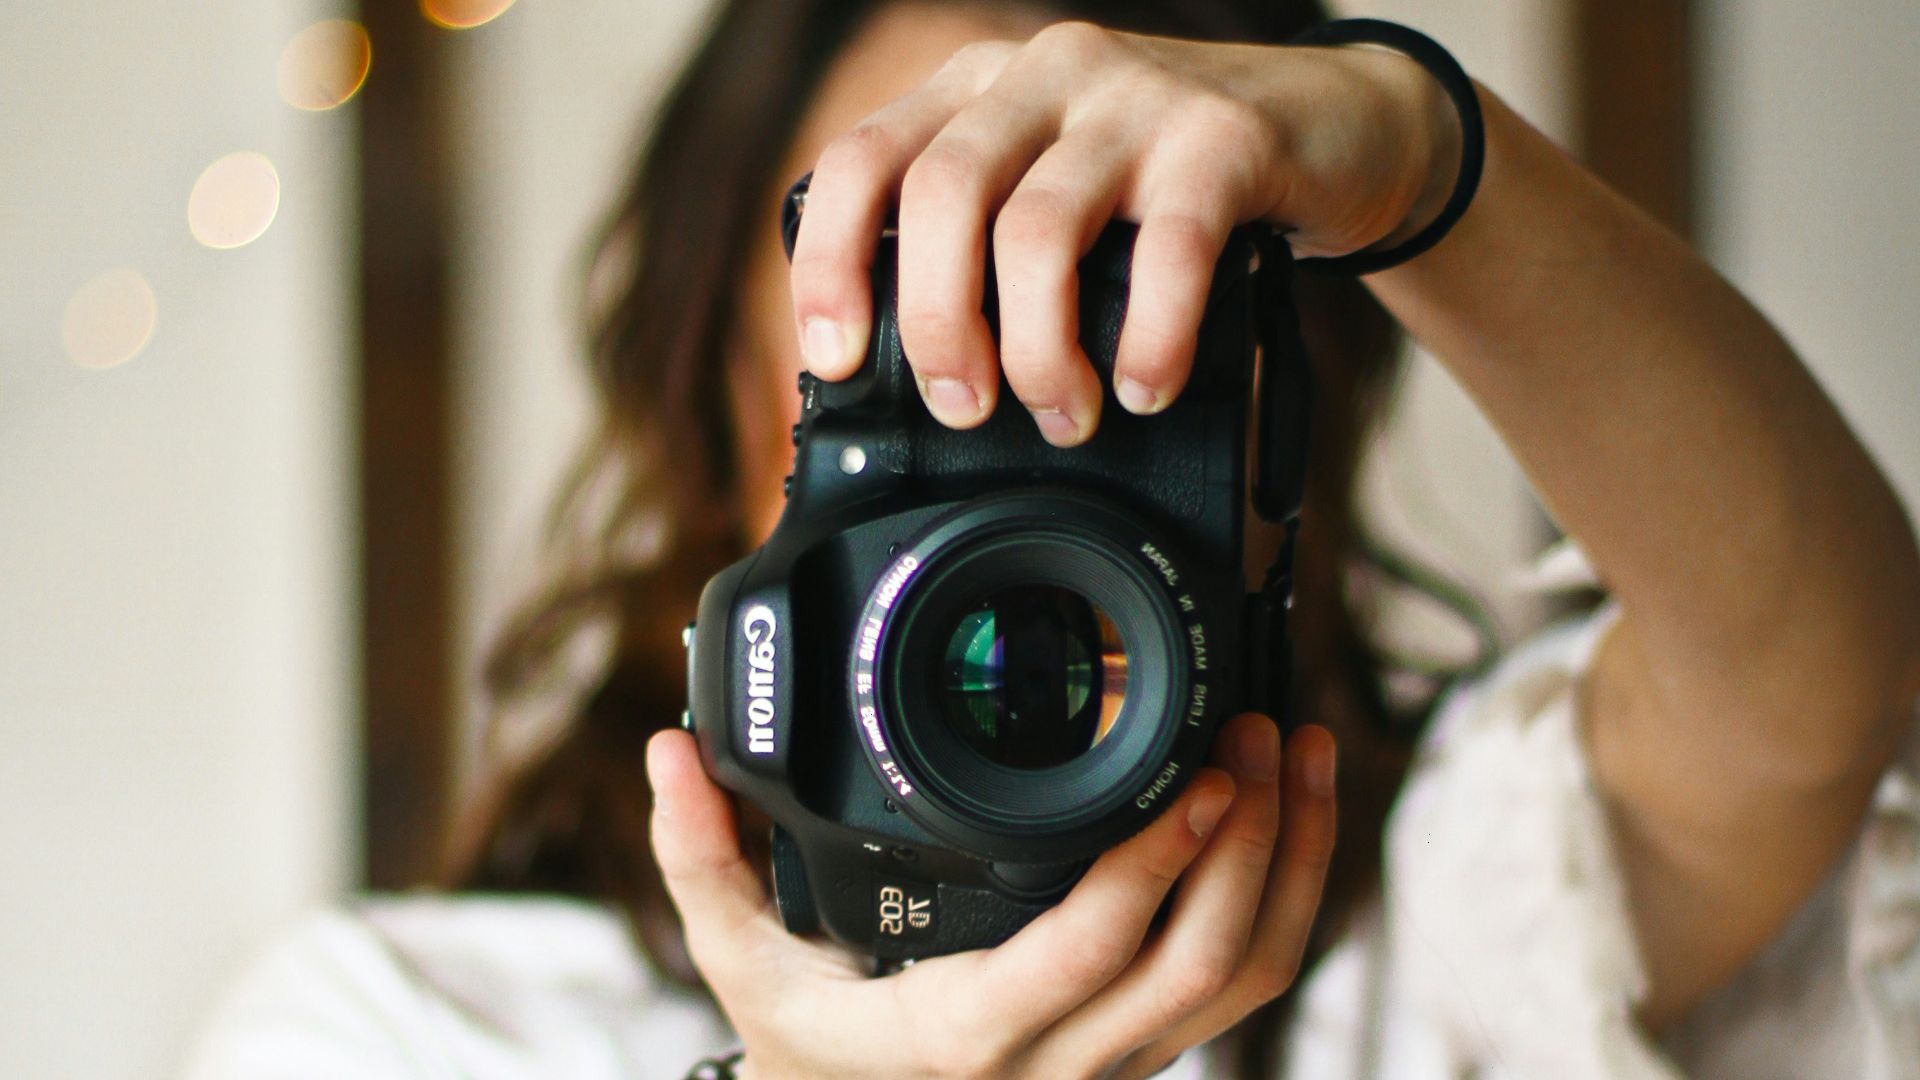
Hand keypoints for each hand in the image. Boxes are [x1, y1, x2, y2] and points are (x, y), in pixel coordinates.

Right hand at [647, 713, 1336, 1079]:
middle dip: (1253, 845)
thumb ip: (700, 854)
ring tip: (1298, 752)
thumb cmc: (803, 1048)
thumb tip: (671, 751)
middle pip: (1202, 966)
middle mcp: (1057, 1063)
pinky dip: (1285, 898)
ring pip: (1243, 980)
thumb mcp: (736, 960)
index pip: (1087, 954)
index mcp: (962, 1034)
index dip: (1157, 865)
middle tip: (1259, 731)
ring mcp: (1113, 1065)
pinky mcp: (1142, 1050)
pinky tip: (1293, 812)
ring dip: (1293, 866)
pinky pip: (1239, 986)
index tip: (1198, 773)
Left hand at [788, 21, 1458, 444]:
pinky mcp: (1223, 138)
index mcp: (978, 90)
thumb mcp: (1056, 192)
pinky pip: (1166, 250)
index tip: (836, 359)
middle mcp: (1043, 77)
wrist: (1335, 126)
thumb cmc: (1173, 183)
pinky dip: (1148, 340)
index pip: (861, 161)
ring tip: (1064, 413)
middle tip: (964, 405)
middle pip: (939, 196)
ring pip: (1036, 229)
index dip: (831, 264)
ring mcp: (1133, 100)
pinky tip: (1146, 387)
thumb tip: (916, 380)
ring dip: (1038, 351)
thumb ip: (986, 247)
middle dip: (937, 325)